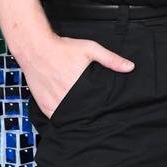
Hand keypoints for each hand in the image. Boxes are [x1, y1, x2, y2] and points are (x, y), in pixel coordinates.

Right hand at [16, 34, 133, 118]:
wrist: (36, 48)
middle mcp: (65, 99)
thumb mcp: (91, 49)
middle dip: (88, 112)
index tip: (105, 107)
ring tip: (82, 111)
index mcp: (79, 88)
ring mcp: (52, 104)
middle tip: (94, 108)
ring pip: (68, 117)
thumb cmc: (63, 49)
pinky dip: (61, 116)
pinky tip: (68, 111)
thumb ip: (111, 59)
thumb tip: (130, 67)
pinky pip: (54, 117)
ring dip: (74, 115)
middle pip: (81, 113)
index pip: (94, 106)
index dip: (100, 108)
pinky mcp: (43, 105)